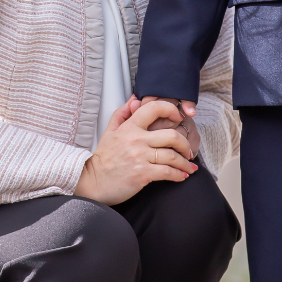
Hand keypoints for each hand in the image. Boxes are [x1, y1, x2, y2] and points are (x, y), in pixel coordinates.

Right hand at [74, 99, 196, 204]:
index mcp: (130, 127)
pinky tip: (181, 176)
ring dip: (184, 162)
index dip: (170, 109)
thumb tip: (135, 99)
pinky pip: (167, 172)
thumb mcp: (110, 131)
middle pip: (171, 135)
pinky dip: (178, 175)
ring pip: (172, 156)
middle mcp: (137, 140)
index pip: (154, 108)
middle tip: (188, 150)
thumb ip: (123, 113)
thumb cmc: (103, 158)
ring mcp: (140, 157)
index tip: (179, 117)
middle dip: (185, 144)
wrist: (93, 182)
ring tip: (189, 166)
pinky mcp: (142, 174)